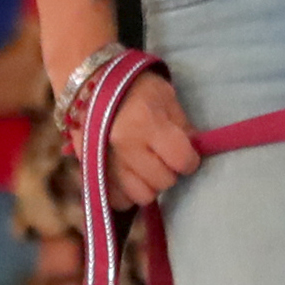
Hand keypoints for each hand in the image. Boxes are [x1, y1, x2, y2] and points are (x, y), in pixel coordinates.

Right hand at [101, 66, 200, 213]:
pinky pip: (118, 200)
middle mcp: (125, 147)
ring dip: (149, 184)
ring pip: (142, 195)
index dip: (190, 160)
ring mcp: (106, 163)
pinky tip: (130, 176)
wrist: (89, 85)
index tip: (187, 154)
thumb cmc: (134, 87)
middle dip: (170, 171)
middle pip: (163, 181)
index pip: (182, 160)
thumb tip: (195, 150)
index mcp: (146, 123)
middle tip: (165, 158)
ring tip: (147, 167)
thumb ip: (182, 125)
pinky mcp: (91, 173)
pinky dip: (127, 193)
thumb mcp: (165, 96)